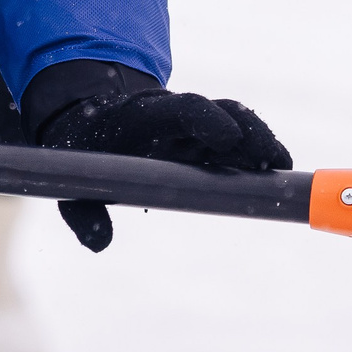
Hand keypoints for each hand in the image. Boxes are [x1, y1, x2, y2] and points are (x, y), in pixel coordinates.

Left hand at [35, 83, 289, 253]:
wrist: (85, 117)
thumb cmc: (79, 148)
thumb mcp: (71, 178)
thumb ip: (82, 212)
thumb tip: (99, 244)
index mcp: (139, 115)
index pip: (178, 108)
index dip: (206, 119)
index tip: (229, 139)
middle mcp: (172, 115)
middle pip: (220, 111)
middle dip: (250, 132)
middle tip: (274, 163)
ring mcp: (191, 126)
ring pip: (235, 125)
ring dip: (261, 145)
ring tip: (280, 173)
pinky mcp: (202, 139)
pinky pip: (236, 141)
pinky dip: (256, 155)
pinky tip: (272, 178)